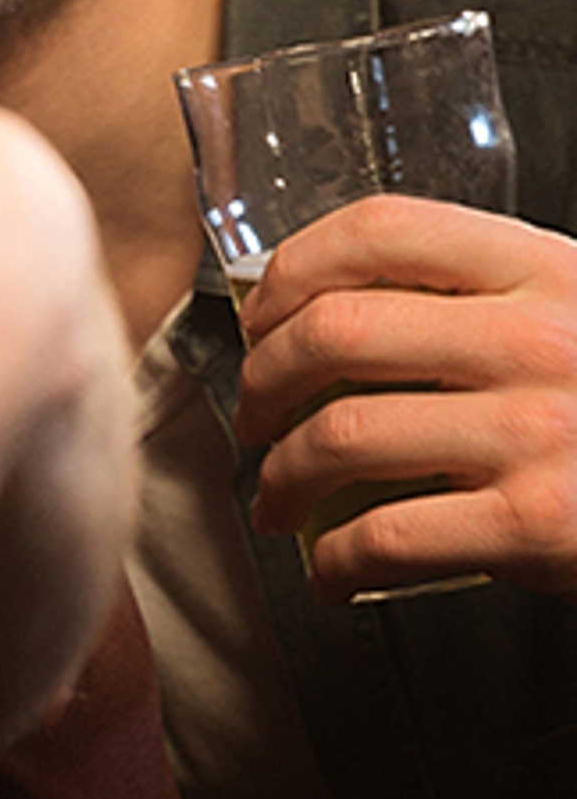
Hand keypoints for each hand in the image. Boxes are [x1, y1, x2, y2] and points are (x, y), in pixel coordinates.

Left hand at [232, 193, 576, 597]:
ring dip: (278, 475)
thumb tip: (334, 315)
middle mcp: (538, 341)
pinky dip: (332, 559)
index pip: (383, 230)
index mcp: (549, 272)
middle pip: (335, 335)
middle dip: (261, 381)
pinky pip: (385, 537)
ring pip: (340, 437)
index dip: (294, 267)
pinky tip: (329, 568)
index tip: (261, 310)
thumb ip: (489, 302)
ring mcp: (538, 432)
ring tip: (274, 496)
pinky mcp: (538, 526)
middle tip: (252, 415)